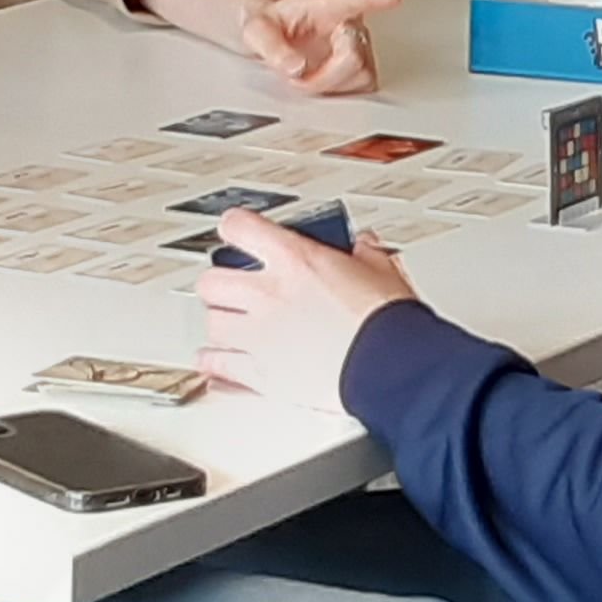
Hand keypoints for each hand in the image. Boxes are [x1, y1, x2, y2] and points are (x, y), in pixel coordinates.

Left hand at [197, 215, 418, 407]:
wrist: (390, 368)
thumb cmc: (387, 324)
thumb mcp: (382, 272)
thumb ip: (366, 255)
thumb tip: (364, 247)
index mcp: (295, 261)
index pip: (239, 228)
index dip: (235, 227)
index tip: (236, 232)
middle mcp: (268, 295)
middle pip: (212, 280)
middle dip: (220, 283)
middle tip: (231, 286)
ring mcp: (260, 336)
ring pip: (212, 322)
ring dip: (219, 322)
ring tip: (228, 325)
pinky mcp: (262, 374)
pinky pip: (218, 367)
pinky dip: (214, 365)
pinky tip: (215, 364)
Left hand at [240, 0, 395, 98]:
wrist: (274, 39)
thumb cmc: (272, 28)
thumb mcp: (257, 30)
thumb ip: (272, 46)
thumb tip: (295, 66)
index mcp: (326, 6)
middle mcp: (349, 25)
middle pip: (354, 56)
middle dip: (324, 76)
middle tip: (298, 78)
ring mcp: (359, 48)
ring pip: (362, 76)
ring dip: (331, 86)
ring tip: (307, 79)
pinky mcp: (362, 71)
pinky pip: (363, 90)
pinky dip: (338, 95)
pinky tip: (321, 85)